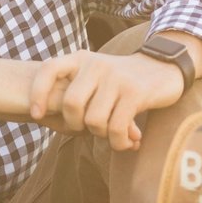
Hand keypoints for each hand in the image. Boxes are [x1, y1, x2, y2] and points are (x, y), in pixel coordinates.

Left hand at [27, 50, 185, 150]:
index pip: (49, 70)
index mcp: (81, 59)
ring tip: (113, 134)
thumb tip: (43, 117)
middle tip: (88, 129)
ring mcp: (116, 78)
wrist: (164, 68)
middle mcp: (96, 65)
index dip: (38, 93)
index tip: (37, 115)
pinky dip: (118, 143)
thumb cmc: (122, 81)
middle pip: (72, 104)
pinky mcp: (134, 93)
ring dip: (102, 135)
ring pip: (94, 120)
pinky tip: (127, 143)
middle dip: (76, 125)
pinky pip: (116, 128)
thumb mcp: (95, 76)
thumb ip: (74, 90)